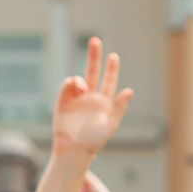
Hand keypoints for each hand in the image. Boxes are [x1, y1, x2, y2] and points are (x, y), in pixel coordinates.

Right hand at [51, 36, 133, 156]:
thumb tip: (129, 91)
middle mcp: (90, 97)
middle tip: (95, 41)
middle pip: (92, 71)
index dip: (112, 69)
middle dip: (94, 56)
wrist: (73, 150)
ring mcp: (76, 98)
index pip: (109, 81)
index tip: (113, 56)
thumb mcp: (110, 125)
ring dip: (81, 79)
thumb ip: (119, 108)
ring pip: (79, 79)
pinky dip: (71, 83)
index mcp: (104, 102)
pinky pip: (67, 86)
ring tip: (82, 88)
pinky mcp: (63, 101)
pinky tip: (75, 87)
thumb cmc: (94, 141)